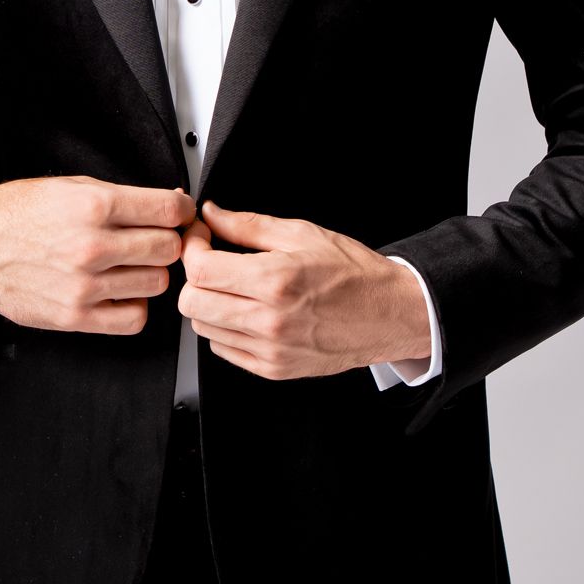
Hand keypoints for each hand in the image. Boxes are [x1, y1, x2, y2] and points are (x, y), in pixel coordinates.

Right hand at [0, 176, 195, 335]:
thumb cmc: (18, 212)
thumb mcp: (70, 186)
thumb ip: (122, 197)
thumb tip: (171, 204)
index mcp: (92, 206)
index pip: (168, 210)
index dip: (181, 210)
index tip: (179, 214)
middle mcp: (91, 246)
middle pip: (168, 248)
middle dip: (167, 240)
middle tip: (154, 237)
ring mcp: (84, 285)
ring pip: (157, 283)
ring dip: (149, 272)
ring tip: (129, 263)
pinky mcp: (75, 316)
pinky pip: (134, 318)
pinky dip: (135, 304)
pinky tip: (120, 290)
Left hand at [178, 200, 430, 380]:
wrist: (390, 314)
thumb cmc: (355, 273)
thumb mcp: (302, 234)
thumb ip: (248, 225)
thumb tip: (213, 214)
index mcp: (275, 281)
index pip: (200, 270)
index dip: (192, 248)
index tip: (201, 237)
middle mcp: (269, 320)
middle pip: (192, 303)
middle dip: (194, 277)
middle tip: (212, 260)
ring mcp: (270, 350)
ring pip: (203, 328)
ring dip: (208, 303)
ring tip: (233, 286)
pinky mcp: (274, 369)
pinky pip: (223, 350)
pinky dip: (225, 328)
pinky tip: (246, 311)